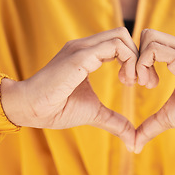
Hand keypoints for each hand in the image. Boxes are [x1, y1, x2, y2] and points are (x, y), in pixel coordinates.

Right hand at [1, 27, 138, 148]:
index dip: (134, 60)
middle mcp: (86, 47)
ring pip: (121, 37)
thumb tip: (133, 138)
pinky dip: (129, 60)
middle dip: (140, 57)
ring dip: (135, 59)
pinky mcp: (81, 56)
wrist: (31, 110)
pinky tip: (125, 81)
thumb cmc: (58, 109)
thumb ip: (115, 121)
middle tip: (142, 82)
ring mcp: (82, 48)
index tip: (138, 83)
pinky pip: (115, 46)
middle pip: (123, 35)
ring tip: (132, 82)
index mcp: (88, 55)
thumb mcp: (94, 113)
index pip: (119, 44)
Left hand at [134, 29, 174, 152]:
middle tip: (137, 82)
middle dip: (133, 58)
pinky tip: (151, 85)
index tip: (138, 83)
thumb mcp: (170, 116)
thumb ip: (150, 125)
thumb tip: (134, 146)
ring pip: (148, 37)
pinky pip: (154, 50)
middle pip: (146, 34)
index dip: (137, 60)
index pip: (150, 41)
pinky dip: (143, 65)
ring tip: (147, 85)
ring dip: (138, 62)